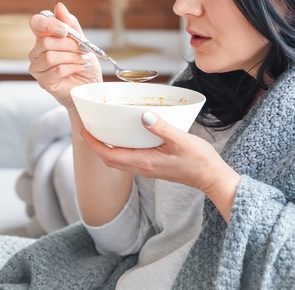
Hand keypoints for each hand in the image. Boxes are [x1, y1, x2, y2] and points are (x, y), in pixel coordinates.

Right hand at [28, 3, 101, 108]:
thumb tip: (59, 6)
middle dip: (69, 45)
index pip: (36, 23)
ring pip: (50, 56)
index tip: (65, 30)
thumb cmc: (85, 63)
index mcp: (45, 37)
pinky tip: (81, 67)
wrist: (91, 85)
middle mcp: (37, 51)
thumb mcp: (82, 41)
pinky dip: (72, 67)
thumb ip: (71, 25)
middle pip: (46, 42)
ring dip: (72, 57)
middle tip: (84, 49)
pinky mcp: (43, 81)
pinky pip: (56, 70)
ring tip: (84, 59)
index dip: (48, 24)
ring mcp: (38, 67)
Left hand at [81, 112, 241, 220]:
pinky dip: (120, 148)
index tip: (83, 131)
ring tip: (102, 131)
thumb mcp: (180, 140)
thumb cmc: (198, 160)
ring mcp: (147, 169)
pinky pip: (129, 159)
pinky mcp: (153, 167)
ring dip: (107, 147)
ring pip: (118, 160)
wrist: (211, 177)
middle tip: (88, 128)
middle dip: (96, 145)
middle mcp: (142, 168)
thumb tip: (143, 115)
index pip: (109, 155)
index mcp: (143, 162)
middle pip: (110, 159)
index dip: (93, 144)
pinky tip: (126, 136)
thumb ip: (161, 127)